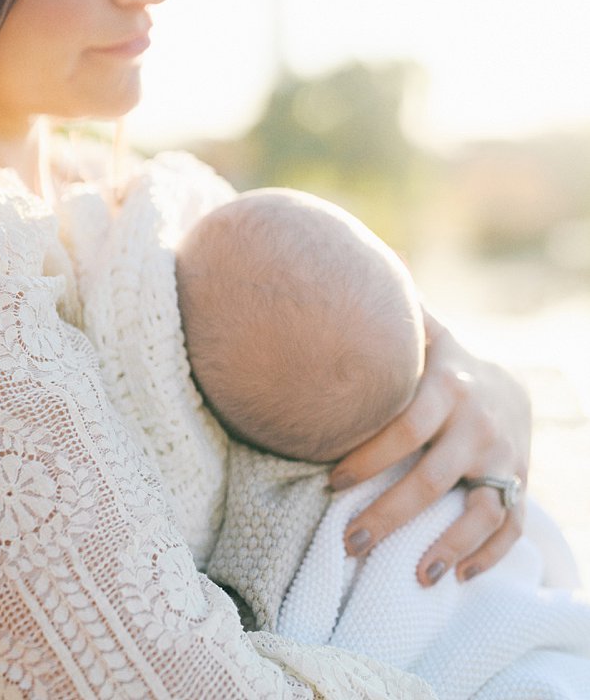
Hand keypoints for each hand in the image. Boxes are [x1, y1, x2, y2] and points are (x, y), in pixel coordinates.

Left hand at [328, 309, 531, 586]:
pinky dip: (489, 555)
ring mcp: (504, 459)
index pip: (406, 428)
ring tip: (414, 576)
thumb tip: (359, 274)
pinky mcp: (520, 485)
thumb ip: (395, 317)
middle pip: (433, 478)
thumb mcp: (424, 337)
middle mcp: (478, 425)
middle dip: (391, 513)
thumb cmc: (442, 366)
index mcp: (447, 388)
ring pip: (480, 510)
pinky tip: (457, 577)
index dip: (369, 457)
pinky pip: (510, 526)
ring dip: (447, 546)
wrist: (508, 387)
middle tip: (350, 543)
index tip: (330, 481)